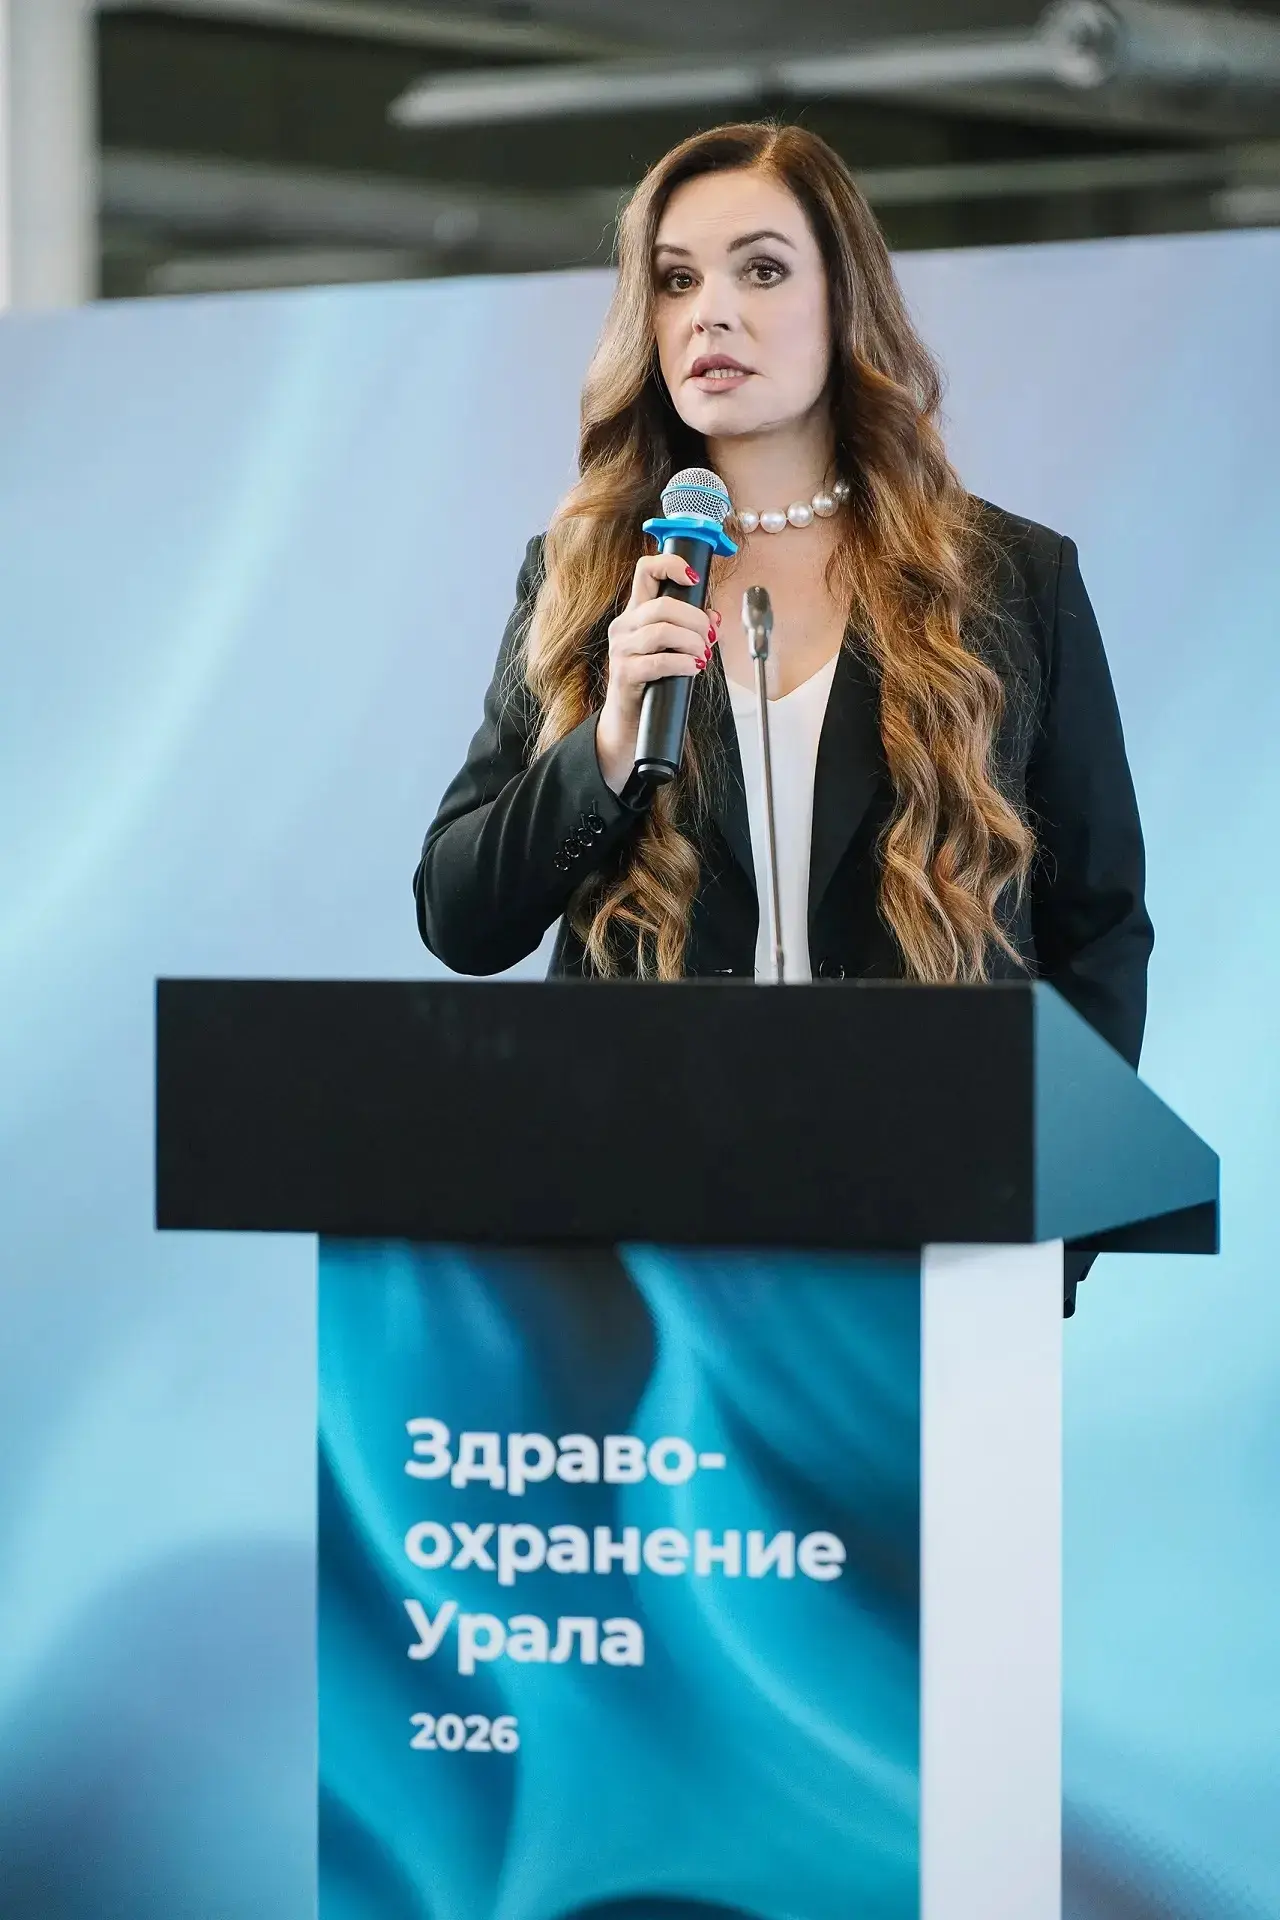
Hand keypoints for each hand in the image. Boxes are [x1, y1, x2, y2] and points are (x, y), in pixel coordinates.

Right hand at [595, 551, 720, 793]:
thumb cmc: (654, 682)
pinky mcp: (625, 674)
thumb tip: (715, 618)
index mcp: (636, 613)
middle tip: (708, 638)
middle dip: (695, 620)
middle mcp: (624, 626)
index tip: (694, 577)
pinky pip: (659, 661)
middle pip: (662, 605)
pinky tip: (693, 669)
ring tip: (701, 656)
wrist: (630, 723)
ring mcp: (621, 650)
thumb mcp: (674, 650)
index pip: (645, 570)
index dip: (671, 564)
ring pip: (661, 630)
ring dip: (691, 642)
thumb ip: (692, 630)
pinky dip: (683, 664)